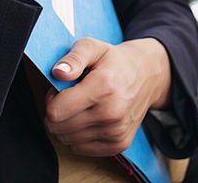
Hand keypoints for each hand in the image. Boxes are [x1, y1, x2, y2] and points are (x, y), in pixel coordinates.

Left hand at [43, 37, 170, 156]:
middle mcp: (111, 112)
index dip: (50, 99)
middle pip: (59, 128)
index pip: (56, 111)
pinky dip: (77, 136)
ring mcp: (116, 131)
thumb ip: (73, 58)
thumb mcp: (92, 47)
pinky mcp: (120, 144)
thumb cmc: (114, 60)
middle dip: (56, 112)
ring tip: (79, 107)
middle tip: (68, 98)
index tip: (59, 90)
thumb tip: (57, 73)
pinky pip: (81, 149)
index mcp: (102, 86)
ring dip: (66, 125)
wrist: (147, 75)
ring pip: (68, 141)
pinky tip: (86, 119)